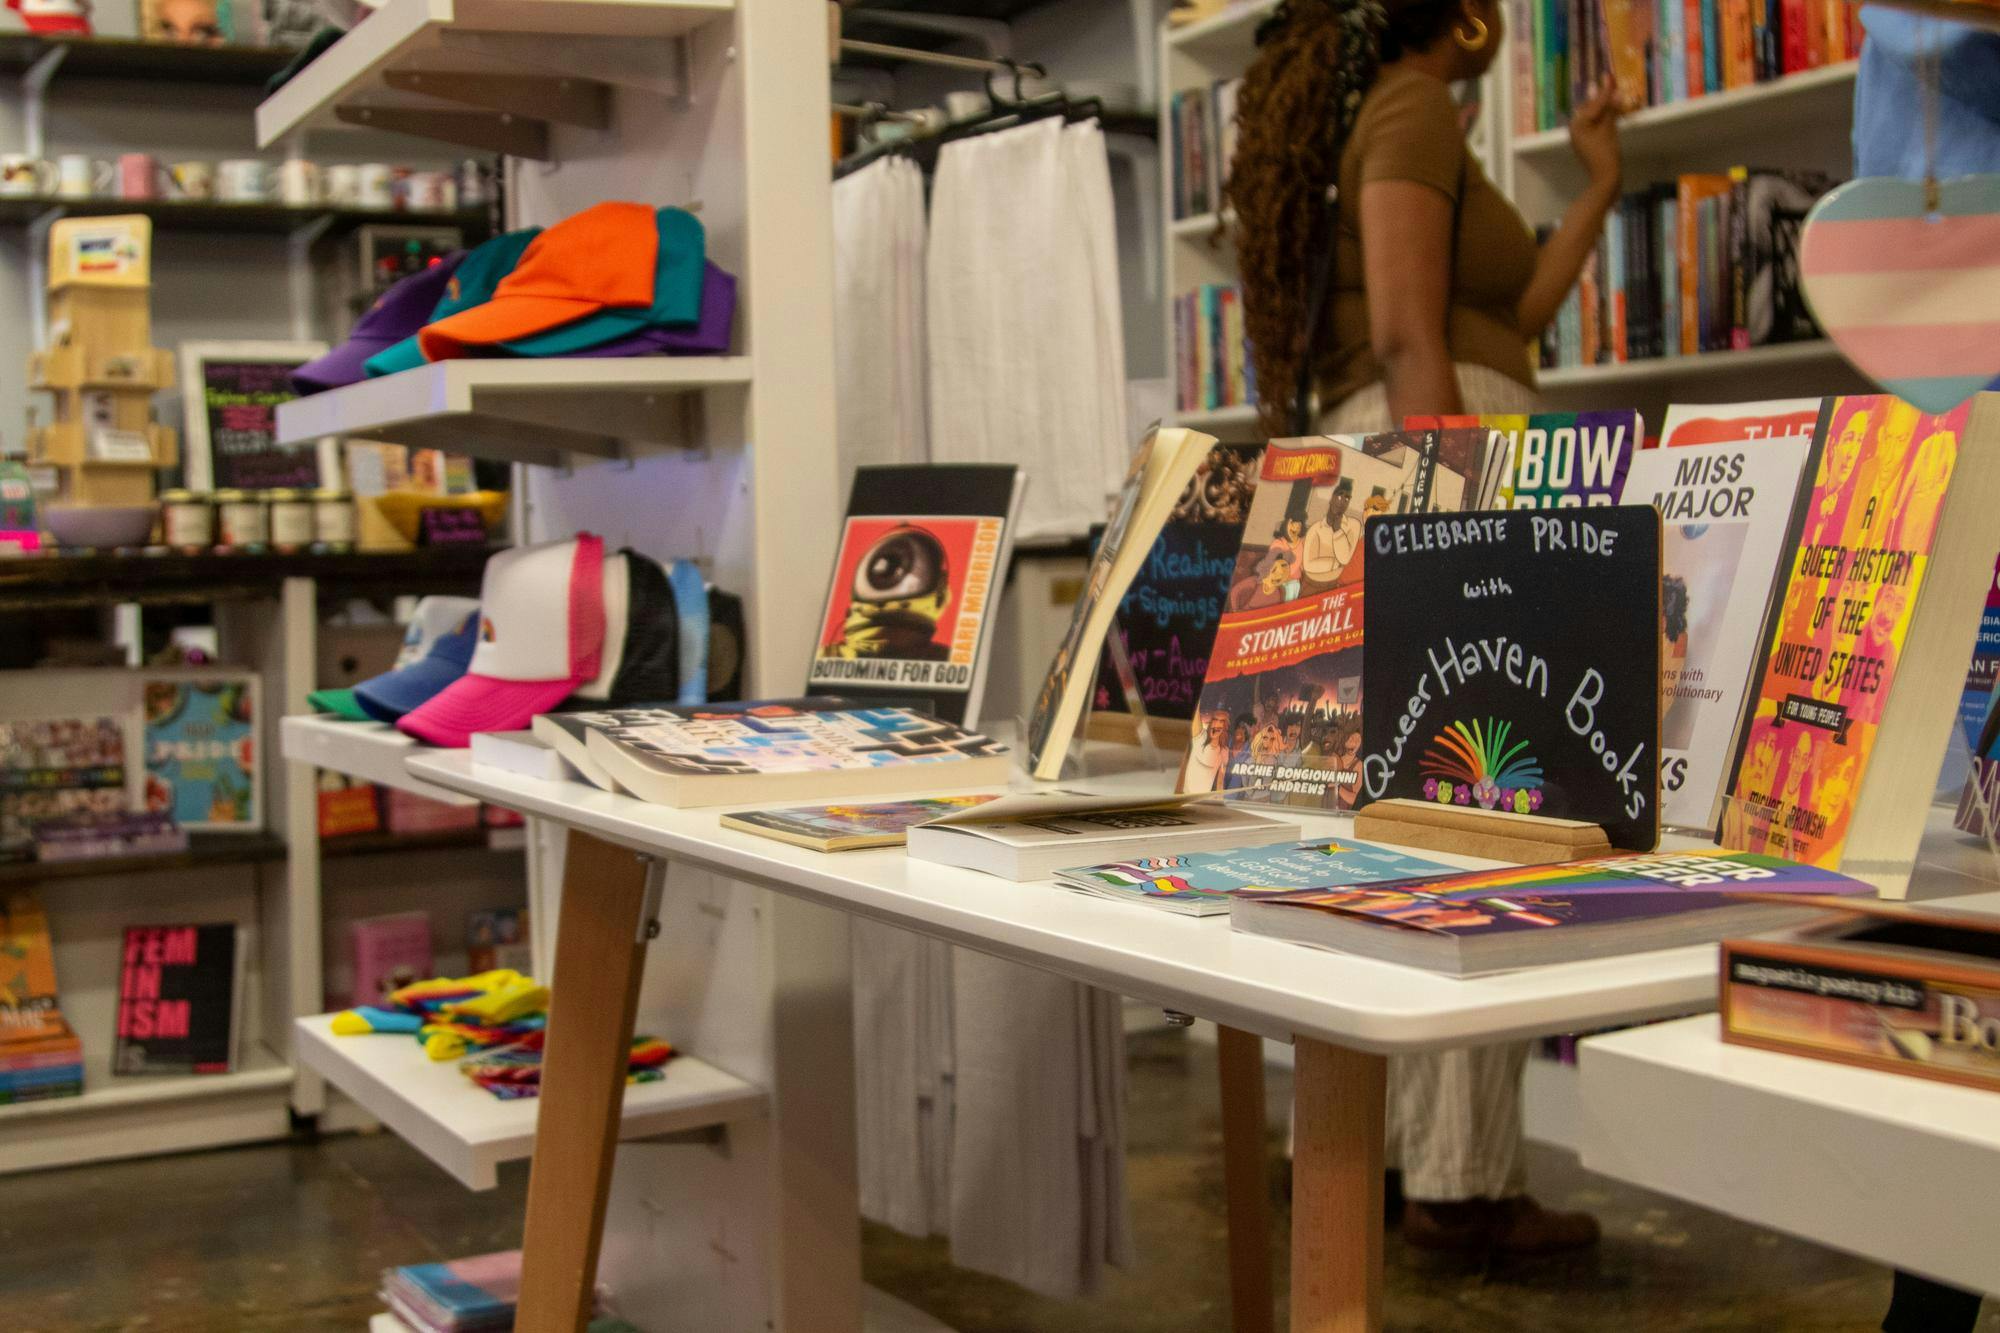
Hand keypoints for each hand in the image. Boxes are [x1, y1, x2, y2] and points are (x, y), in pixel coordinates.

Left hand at [1568, 77, 1621, 191]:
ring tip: (1617, 96)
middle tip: (1613, 83)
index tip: (1607, 75)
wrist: (1605, 179)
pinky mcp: (1590, 142)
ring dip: (1606, 106)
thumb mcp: (1609, 129)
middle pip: (1591, 107)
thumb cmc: (1606, 154)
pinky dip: (1606, 117)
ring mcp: (1582, 136)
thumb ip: (1610, 110)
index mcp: (1577, 125)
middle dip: (1603, 97)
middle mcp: (1576, 129)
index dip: (1604, 90)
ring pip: (1595, 115)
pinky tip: (1616, 111)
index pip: (1593, 103)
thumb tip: (1616, 92)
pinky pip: (1598, 124)